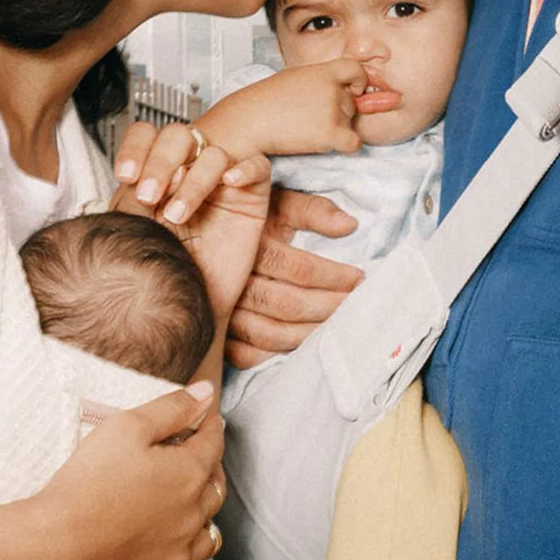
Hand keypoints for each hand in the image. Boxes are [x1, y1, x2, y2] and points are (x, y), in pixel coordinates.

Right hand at [34, 383, 227, 559]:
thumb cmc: (87, 484)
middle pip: (215, 489)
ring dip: (203, 521)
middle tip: (199, 461)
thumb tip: (206, 393)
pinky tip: (173, 559)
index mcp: (189, 475)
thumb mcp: (126, 428)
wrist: (55, 549)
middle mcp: (194, 517)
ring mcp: (180, 557)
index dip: (211, 428)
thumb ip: (171, 408)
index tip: (209, 420)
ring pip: (208, 537)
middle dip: (210, 471)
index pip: (213, 445)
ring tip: (189, 511)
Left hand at [111, 122, 270, 317]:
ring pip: (214, 154)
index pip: (146, 137)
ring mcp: (221, 180)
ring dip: (194, 182)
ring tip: (178, 215)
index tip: (126, 176)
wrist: (191, 303)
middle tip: (149, 197)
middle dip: (160, 163)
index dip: (135, 149)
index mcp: (157, 171)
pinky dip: (244, 169)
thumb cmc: (165, 268)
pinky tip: (229, 182)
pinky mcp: (251, 195)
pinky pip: (257, 166)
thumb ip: (133, 195)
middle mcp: (189, 170)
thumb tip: (142, 172)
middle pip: (178, 136)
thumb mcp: (137, 228)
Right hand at [197, 59, 367, 160]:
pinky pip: (353, 142)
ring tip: (306, 128)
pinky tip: (324, 143)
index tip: (354, 90)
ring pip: (349, 124)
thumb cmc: (265, 102)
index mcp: (321, 71)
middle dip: (338, 113)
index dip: (359, 81)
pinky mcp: (329, 133)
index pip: (355, 70)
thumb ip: (318, 82)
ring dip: (335, 129)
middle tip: (310, 118)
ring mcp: (331, 110)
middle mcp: (330, 88)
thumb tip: (339, 91)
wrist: (249, 121)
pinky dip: (345, 146)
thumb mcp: (293, 79)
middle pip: (351, 104)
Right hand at [227, 188, 363, 367]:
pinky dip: (276, 355)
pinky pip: (247, 355)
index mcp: (251, 247)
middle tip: (356, 308)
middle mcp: (233, 281)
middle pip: (288, 304)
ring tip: (336, 329)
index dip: (334, 277)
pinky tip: (300, 347)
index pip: (300, 270)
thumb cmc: (248, 220)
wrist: (200, 232)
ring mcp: (221, 310)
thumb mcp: (279, 205)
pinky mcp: (217, 333)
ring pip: (270, 333)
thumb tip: (350, 224)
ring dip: (309, 335)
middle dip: (328, 308)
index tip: (359, 279)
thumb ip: (313, 210)